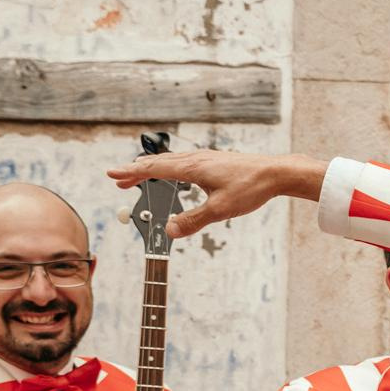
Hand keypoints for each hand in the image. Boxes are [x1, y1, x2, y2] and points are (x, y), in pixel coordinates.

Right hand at [106, 150, 327, 239]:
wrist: (278, 172)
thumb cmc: (251, 188)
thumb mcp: (220, 209)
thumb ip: (193, 221)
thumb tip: (169, 231)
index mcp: (192, 167)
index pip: (153, 169)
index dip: (130, 172)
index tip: (112, 174)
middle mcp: (196, 159)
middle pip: (158, 163)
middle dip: (137, 172)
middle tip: (119, 181)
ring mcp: (206, 158)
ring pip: (171, 162)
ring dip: (153, 169)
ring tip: (141, 177)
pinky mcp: (216, 161)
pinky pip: (184, 163)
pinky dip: (170, 168)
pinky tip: (176, 176)